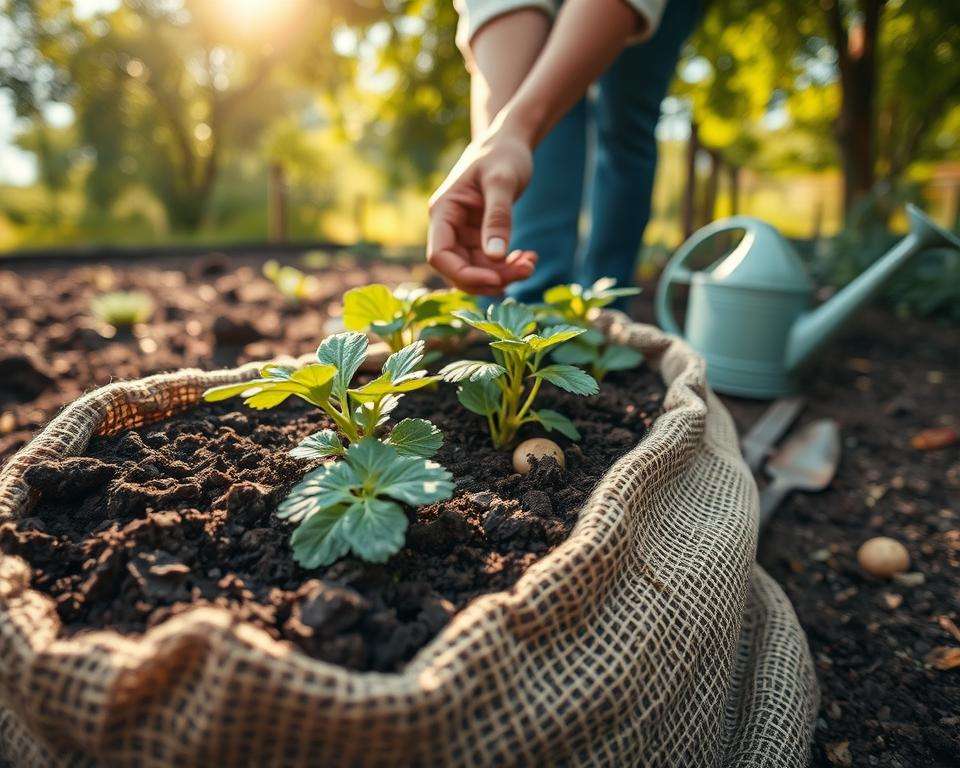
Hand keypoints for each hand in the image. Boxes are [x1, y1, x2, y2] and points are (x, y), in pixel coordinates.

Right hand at [427, 131, 536, 294]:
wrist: (509, 144)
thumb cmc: (502, 155)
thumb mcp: (501, 182)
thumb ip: (497, 218)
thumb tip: (495, 257)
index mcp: (443, 212)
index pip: (440, 256)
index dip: (464, 274)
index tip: (497, 279)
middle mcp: (448, 226)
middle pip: (459, 269)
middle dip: (491, 277)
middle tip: (526, 270)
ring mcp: (462, 234)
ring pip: (477, 270)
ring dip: (504, 275)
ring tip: (531, 263)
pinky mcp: (478, 237)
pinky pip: (489, 263)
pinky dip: (508, 266)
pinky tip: (529, 257)